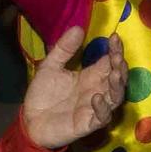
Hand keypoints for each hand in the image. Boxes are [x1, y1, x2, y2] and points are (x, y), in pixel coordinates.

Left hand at [18, 27, 125, 149]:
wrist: (30, 121)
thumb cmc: (43, 94)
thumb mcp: (50, 66)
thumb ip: (63, 49)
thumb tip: (78, 27)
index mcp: (90, 76)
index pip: (109, 61)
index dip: (115, 50)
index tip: (114, 37)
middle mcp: (96, 90)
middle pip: (117, 78)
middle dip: (120, 66)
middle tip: (117, 56)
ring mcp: (94, 108)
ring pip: (115, 97)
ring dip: (117, 85)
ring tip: (114, 73)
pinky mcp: (88, 124)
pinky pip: (102, 117)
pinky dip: (102, 108)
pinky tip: (97, 97)